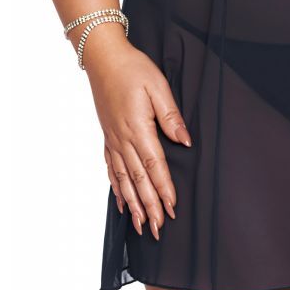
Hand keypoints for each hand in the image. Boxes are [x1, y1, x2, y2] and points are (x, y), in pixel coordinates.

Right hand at [83, 37, 191, 239]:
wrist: (104, 59)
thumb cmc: (133, 68)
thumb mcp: (158, 86)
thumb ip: (171, 116)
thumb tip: (185, 141)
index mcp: (138, 128)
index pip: (154, 166)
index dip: (163, 190)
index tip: (172, 209)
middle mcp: (123, 139)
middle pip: (138, 180)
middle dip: (149, 207)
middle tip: (157, 230)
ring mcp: (113, 140)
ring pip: (123, 180)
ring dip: (132, 204)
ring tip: (139, 226)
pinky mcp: (108, 136)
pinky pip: (112, 169)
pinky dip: (117, 188)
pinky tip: (121, 202)